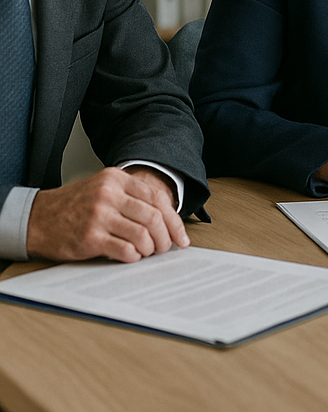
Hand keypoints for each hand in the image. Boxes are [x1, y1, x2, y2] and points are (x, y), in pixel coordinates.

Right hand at [26, 166, 189, 262]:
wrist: (37, 218)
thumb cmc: (75, 206)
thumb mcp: (103, 189)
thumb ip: (131, 198)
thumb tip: (166, 219)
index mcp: (116, 178)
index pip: (157, 197)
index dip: (174, 219)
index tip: (181, 236)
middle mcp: (109, 194)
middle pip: (153, 217)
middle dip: (165, 237)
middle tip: (166, 248)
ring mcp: (99, 216)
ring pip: (142, 235)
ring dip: (150, 249)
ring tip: (147, 253)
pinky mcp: (90, 238)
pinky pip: (124, 250)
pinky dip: (134, 257)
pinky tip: (131, 257)